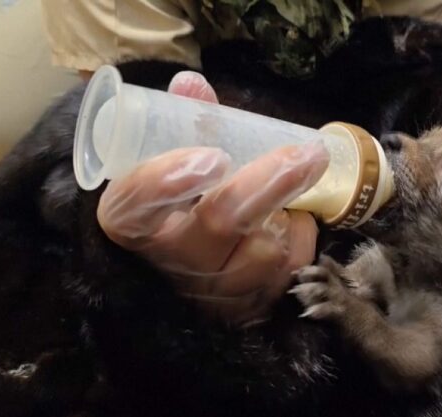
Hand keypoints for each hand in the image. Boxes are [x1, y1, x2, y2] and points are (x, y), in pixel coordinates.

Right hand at [96, 71, 329, 325]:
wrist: (195, 280)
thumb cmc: (182, 209)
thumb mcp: (174, 167)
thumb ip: (183, 125)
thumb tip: (192, 84)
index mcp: (135, 223)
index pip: (133, 207)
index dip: (166, 182)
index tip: (212, 158)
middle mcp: (172, 260)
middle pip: (218, 223)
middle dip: (267, 183)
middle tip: (308, 154)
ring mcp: (214, 291)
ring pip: (266, 249)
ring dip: (289, 212)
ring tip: (293, 188)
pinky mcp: (251, 308)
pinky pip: (293, 266)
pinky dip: (302, 235)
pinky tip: (295, 222)